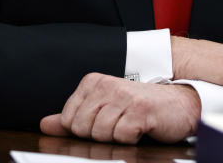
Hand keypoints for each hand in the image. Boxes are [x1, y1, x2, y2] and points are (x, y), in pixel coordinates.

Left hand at [40, 73, 199, 143]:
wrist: (178, 103)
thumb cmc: (138, 107)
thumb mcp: (102, 108)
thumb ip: (72, 117)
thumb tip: (45, 124)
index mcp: (93, 82)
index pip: (69, 120)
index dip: (85, 129)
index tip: (103, 121)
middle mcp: (106, 86)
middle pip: (82, 129)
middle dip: (100, 135)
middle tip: (118, 124)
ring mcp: (123, 97)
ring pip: (101, 134)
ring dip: (117, 137)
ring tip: (129, 124)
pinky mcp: (140, 111)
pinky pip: (122, 137)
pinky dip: (131, 139)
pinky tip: (140, 128)